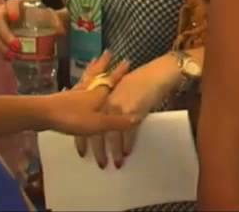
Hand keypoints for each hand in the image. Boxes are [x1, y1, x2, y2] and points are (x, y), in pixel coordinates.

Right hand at [0, 0, 68, 56]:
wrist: (48, 32)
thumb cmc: (51, 21)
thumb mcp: (58, 18)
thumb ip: (62, 18)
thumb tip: (61, 27)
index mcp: (20, 4)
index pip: (12, 2)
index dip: (12, 8)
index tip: (16, 17)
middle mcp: (7, 14)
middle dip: (5, 34)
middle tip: (17, 46)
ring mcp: (1, 27)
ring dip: (1, 46)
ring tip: (13, 56)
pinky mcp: (0, 40)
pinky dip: (2, 52)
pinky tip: (10, 59)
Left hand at [43, 52, 139, 134]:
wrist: (42, 114)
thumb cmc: (72, 118)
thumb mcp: (98, 123)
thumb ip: (117, 122)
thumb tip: (137, 118)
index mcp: (98, 93)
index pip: (112, 79)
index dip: (120, 71)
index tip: (127, 60)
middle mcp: (87, 89)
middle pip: (97, 72)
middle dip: (104, 63)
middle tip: (108, 52)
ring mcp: (74, 92)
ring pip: (85, 77)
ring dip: (91, 69)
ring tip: (93, 61)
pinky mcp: (62, 98)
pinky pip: (74, 86)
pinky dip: (77, 82)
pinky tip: (73, 85)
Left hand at [75, 54, 179, 168]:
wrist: (156, 74)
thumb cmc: (138, 81)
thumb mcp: (117, 91)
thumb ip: (108, 105)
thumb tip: (102, 122)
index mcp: (100, 100)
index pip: (86, 124)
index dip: (83, 141)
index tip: (83, 153)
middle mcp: (107, 105)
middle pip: (98, 133)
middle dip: (99, 151)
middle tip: (101, 164)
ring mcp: (120, 109)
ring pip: (112, 136)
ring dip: (113, 151)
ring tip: (115, 163)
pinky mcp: (134, 113)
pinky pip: (128, 133)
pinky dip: (127, 144)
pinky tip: (127, 152)